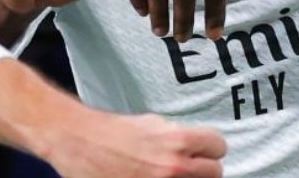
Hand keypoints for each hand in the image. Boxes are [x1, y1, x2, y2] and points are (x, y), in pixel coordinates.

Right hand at [44, 109, 225, 177]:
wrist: (79, 142)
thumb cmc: (115, 131)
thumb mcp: (156, 124)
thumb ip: (181, 137)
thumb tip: (198, 147)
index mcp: (179, 141)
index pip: (219, 147)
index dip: (211, 148)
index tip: (205, 151)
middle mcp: (173, 166)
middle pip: (214, 173)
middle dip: (204, 167)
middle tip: (193, 165)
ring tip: (172, 172)